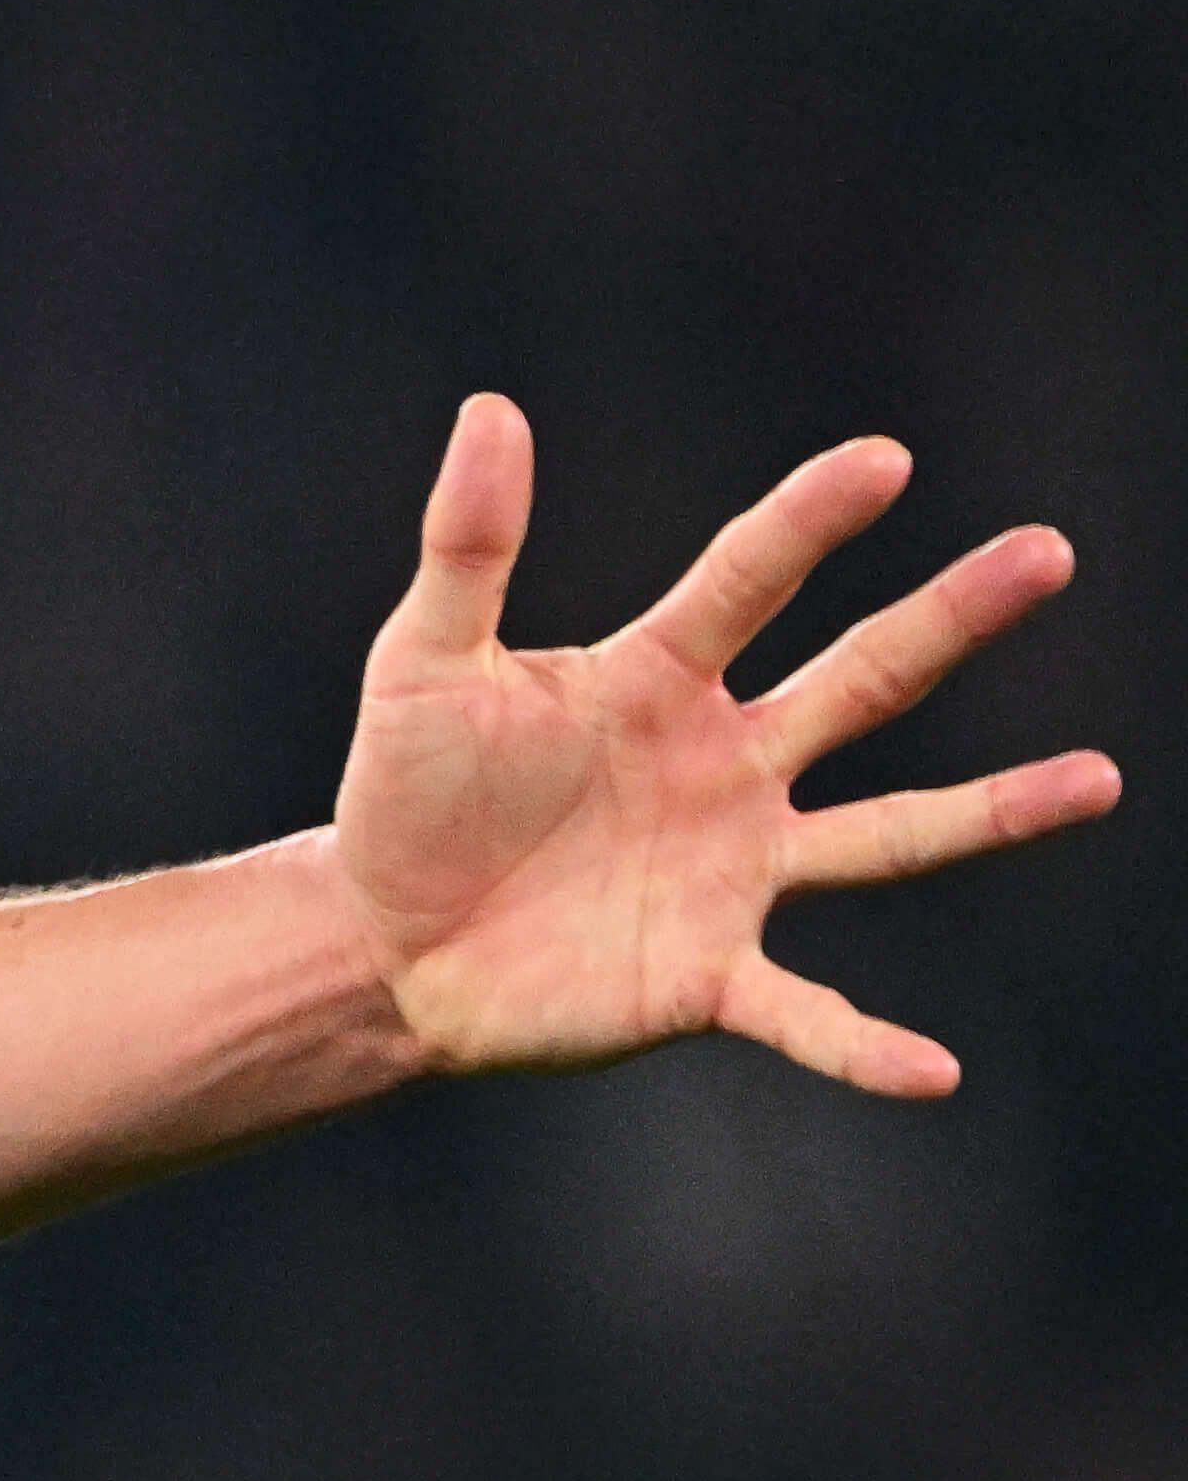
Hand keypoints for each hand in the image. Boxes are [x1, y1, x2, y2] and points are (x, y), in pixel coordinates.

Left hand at [337, 395, 1119, 1089]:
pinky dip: (863, 1045)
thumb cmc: (409, 794)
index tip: (884, 461)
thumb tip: (491, 409)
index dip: (806, 522)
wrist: (381, 940)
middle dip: (948, 618)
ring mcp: (734, 870)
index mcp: (657, 680)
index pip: (744, 582)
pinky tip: (935, 1071)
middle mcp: (725, 765)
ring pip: (888, 836)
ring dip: (991, 811)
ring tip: (1099, 779)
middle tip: (1045, 551)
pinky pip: (805, 1014)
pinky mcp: (706, 977)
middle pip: (859, 681)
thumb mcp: (422, 666)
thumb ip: (467, 546)